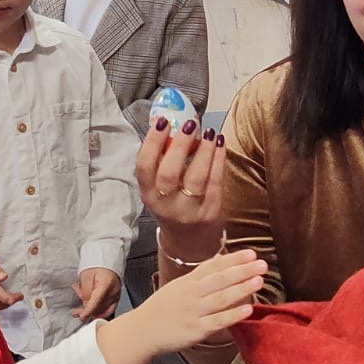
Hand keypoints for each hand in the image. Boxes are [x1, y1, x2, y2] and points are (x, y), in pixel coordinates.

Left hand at [73, 268, 121, 321]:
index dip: (88, 312)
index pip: (96, 302)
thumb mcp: (85, 276)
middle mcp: (113, 292)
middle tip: (76, 312)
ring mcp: (116, 296)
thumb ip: (85, 292)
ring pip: (103, 310)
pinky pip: (107, 308)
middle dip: (88, 311)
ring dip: (91, 309)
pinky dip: (97, 308)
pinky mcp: (115, 298)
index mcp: (106, 285)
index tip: (82, 317)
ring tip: (81, 302)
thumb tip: (86, 305)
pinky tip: (89, 303)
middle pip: (101, 309)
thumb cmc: (97, 265)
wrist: (107, 260)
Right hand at [137, 118, 224, 262]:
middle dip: (179, 145)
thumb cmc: (173, 207)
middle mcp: (166, 204)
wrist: (190, 242)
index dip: (152, 143)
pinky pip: (215, 181)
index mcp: (148, 195)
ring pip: (196, 177)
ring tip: (208, 131)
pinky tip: (219, 143)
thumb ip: (162, 161)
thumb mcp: (158, 188)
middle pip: (169, 173)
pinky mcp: (211, 211)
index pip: (144, 167)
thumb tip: (172, 124)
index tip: (162, 122)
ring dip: (203, 150)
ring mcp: (189, 210)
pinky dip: (218, 159)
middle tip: (188, 124)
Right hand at [142, 249, 267, 352]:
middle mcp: (192, 294)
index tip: (251, 253)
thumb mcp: (178, 286)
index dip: (233, 259)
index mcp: (188, 281)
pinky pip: (217, 321)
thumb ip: (200, 274)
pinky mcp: (196, 330)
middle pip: (220, 279)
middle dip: (242, 271)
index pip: (213, 266)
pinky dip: (233, 315)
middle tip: (262, 264)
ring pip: (221, 298)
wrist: (142, 331)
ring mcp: (194, 312)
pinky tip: (248, 309)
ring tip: (259, 281)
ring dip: (241, 289)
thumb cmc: (163, 308)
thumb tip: (221, 259)